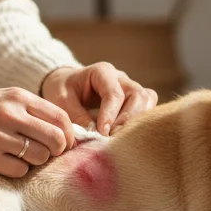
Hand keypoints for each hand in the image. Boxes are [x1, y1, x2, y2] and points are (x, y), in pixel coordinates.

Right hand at [0, 88, 75, 177]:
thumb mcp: (5, 99)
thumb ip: (33, 111)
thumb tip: (66, 132)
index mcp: (17, 97)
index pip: (60, 117)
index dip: (69, 134)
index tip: (65, 142)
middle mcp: (9, 114)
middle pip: (56, 139)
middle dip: (57, 150)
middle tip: (48, 152)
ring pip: (40, 156)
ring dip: (36, 160)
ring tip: (22, 155)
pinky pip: (20, 170)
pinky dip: (18, 169)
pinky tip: (6, 161)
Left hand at [40, 63, 157, 136]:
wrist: (66, 86)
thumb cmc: (63, 91)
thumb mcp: (61, 101)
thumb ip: (77, 116)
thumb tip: (94, 136)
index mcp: (102, 72)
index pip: (114, 93)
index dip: (110, 115)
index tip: (102, 133)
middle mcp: (121, 78)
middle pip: (139, 95)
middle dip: (128, 119)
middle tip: (113, 137)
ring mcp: (130, 88)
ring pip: (148, 100)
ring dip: (138, 121)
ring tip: (121, 137)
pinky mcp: (134, 101)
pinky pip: (147, 109)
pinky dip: (140, 123)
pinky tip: (127, 136)